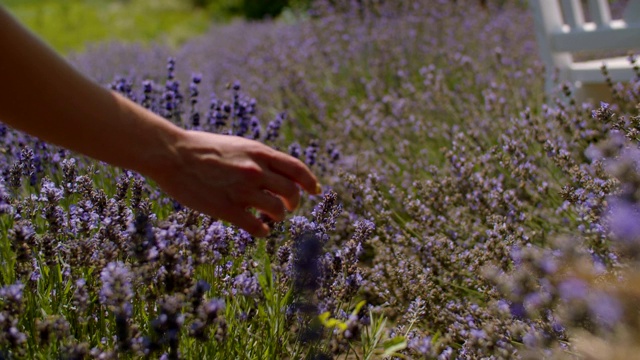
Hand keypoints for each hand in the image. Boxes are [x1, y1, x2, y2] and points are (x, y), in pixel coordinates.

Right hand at [150, 130, 319, 236]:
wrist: (171, 153)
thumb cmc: (200, 147)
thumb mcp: (236, 145)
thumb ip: (256, 157)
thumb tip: (272, 170)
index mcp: (259, 152)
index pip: (297, 169)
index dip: (309, 182)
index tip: (315, 191)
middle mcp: (255, 170)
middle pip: (291, 192)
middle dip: (293, 203)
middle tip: (287, 208)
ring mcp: (242, 190)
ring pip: (277, 211)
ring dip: (277, 217)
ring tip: (270, 218)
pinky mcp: (227, 209)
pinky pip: (256, 227)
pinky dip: (263, 231)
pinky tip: (261, 230)